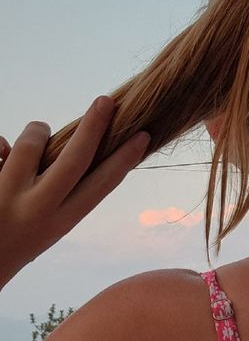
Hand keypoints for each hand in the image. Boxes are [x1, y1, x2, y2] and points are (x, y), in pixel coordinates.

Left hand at [0, 96, 149, 289]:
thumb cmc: (15, 240)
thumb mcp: (46, 224)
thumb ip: (59, 191)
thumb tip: (63, 143)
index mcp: (61, 221)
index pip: (101, 185)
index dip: (124, 159)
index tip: (143, 136)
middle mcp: (37, 209)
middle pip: (73, 160)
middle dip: (93, 127)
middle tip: (107, 100)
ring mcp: (5, 195)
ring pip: (30, 143)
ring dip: (37, 130)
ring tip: (37, 132)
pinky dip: (1, 146)